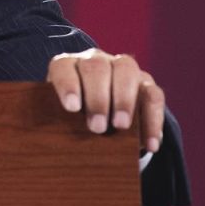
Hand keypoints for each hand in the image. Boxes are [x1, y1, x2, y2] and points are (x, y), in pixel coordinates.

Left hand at [46, 49, 164, 152]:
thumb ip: (55, 124)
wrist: (98, 120)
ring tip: (121, 127)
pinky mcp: (147, 84)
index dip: (67, 85)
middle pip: (96, 67)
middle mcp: (95, 61)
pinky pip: (154, 95)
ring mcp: (123, 68)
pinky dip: (153, 120)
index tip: (71, 108)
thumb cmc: (69, 121)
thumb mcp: (59, 119)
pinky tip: (150, 144)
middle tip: (97, 127)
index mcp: (67, 66)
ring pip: (127, 70)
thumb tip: (50, 143)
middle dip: (97, 98)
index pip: (63, 67)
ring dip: (124, 100)